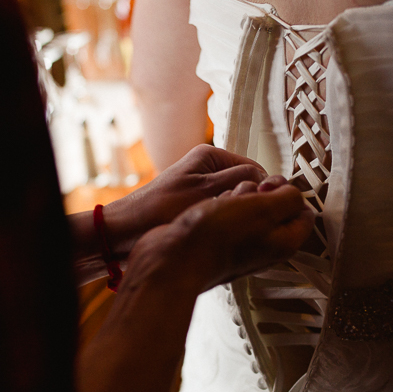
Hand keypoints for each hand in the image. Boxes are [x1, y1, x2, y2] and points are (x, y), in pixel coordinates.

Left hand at [103, 144, 267, 255]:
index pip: (256, 170)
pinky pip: (222, 213)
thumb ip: (239, 181)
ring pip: (235, 202)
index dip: (264, 192)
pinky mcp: (196, 206)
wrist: (123, 234)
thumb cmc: (157, 212)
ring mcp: (202, 188)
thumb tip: (269, 179)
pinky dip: (223, 224)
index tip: (266, 211)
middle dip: (248, 204)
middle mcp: (208, 168)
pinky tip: (217, 236)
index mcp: (211, 156)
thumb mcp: (206, 192)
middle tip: (242, 223)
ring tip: (226, 230)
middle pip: (247, 187)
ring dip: (236, 216)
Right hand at [123, 178, 314, 293]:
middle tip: (247, 194)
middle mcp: (264, 247)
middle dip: (260, 192)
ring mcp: (240, 245)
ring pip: (248, 208)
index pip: (303, 213)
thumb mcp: (263, 208)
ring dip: (237, 196)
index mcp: (283, 243)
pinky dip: (220, 205)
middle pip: (274, 207)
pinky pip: (226, 214)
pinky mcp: (218, 242)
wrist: (174, 256)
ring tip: (224, 202)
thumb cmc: (215, 238)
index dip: (290, 192)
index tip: (274, 185)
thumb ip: (287, 198)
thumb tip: (292, 193)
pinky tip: (210, 208)